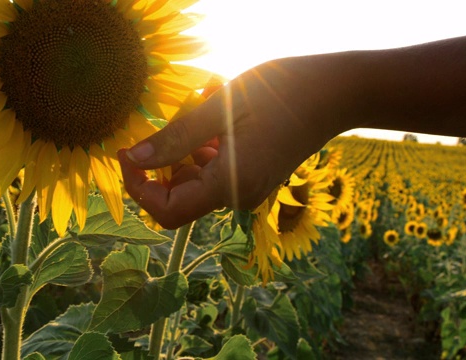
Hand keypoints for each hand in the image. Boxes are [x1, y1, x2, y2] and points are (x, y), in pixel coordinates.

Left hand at [118, 59, 344, 228]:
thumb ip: (173, 140)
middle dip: (163, 160)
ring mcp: (247, 188)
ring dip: (186, 146)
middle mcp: (237, 197)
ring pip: (194, 179)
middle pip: (178, 196)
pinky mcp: (254, 176)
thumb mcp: (218, 110)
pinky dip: (204, 146)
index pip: (166, 211)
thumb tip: (133, 161)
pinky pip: (213, 170)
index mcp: (228, 187)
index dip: (138, 187)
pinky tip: (219, 114)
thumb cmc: (282, 92)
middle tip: (175, 115)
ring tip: (204, 105)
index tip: (126, 152)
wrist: (339, 92)